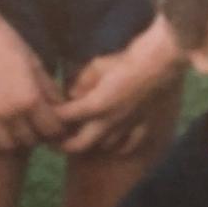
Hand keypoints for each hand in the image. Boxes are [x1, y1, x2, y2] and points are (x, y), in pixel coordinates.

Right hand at [0, 10, 62, 151]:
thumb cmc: (7, 45)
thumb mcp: (35, 65)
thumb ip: (50, 91)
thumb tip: (62, 110)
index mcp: (30, 99)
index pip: (52, 131)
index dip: (57, 129)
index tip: (54, 123)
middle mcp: (9, 112)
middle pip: (31, 140)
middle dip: (37, 134)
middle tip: (35, 125)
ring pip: (8, 144)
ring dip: (15, 139)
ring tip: (16, 127)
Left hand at [55, 17, 183, 154]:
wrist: (160, 65)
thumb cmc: (128, 60)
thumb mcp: (98, 65)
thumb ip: (82, 82)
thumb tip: (73, 94)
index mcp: (95, 105)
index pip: (65, 117)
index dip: (52, 116)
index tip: (47, 114)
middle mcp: (109, 122)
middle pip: (79, 145)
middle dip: (63, 145)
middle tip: (55, 142)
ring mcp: (127, 128)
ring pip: (103, 145)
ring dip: (92, 142)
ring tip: (85, 136)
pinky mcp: (143, 128)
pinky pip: (129, 145)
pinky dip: (119, 146)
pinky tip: (115, 142)